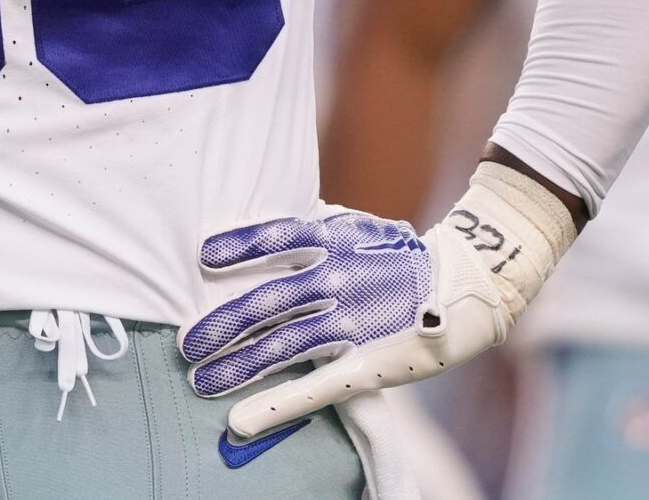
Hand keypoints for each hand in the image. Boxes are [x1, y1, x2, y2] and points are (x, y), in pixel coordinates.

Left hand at [180, 206, 512, 442]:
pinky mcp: (368, 361)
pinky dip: (276, 405)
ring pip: (284, 345)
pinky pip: (316, 385)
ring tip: (200, 379)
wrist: (463, 284)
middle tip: (185, 342)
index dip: (240, 246)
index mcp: (336, 239)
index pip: (279, 235)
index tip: (203, 258)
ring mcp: (354, 321)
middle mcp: (341, 277)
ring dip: (237, 364)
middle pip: (270, 300)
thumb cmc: (396, 255)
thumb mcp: (356, 227)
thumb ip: (312, 229)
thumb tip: (261, 228)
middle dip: (222, 322)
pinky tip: (242, 420)